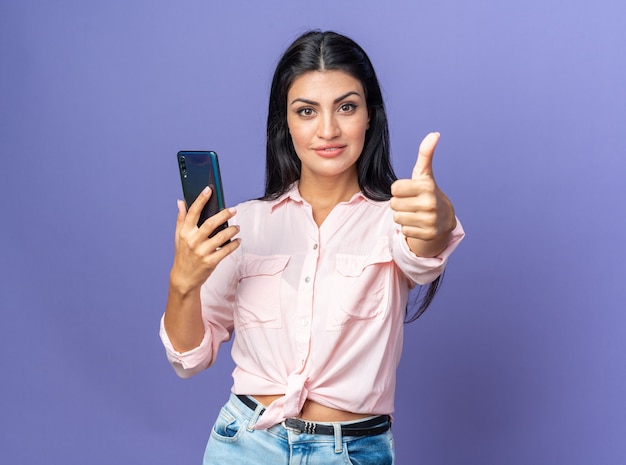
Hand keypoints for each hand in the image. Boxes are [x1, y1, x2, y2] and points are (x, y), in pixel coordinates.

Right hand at [170, 186, 240, 293]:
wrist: (184, 278)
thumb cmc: (183, 255)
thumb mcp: (179, 237)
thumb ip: (181, 219)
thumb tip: (180, 201)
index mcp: (184, 233)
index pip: (192, 212)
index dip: (200, 200)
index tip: (208, 189)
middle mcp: (192, 241)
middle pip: (210, 224)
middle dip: (223, 214)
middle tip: (233, 209)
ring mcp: (202, 252)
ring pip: (221, 237)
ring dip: (231, 230)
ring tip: (236, 227)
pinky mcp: (210, 262)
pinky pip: (226, 250)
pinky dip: (234, 244)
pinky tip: (237, 240)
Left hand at [390, 132, 455, 256]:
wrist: (445, 218)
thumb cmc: (428, 193)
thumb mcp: (425, 174)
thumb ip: (426, 154)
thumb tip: (434, 134)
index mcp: (427, 186)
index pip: (394, 189)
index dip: (399, 190)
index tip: (410, 190)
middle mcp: (430, 203)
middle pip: (394, 204)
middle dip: (400, 203)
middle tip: (413, 203)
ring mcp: (430, 220)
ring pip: (397, 218)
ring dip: (403, 216)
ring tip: (415, 213)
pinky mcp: (428, 234)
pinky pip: (404, 230)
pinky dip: (409, 227)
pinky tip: (419, 223)